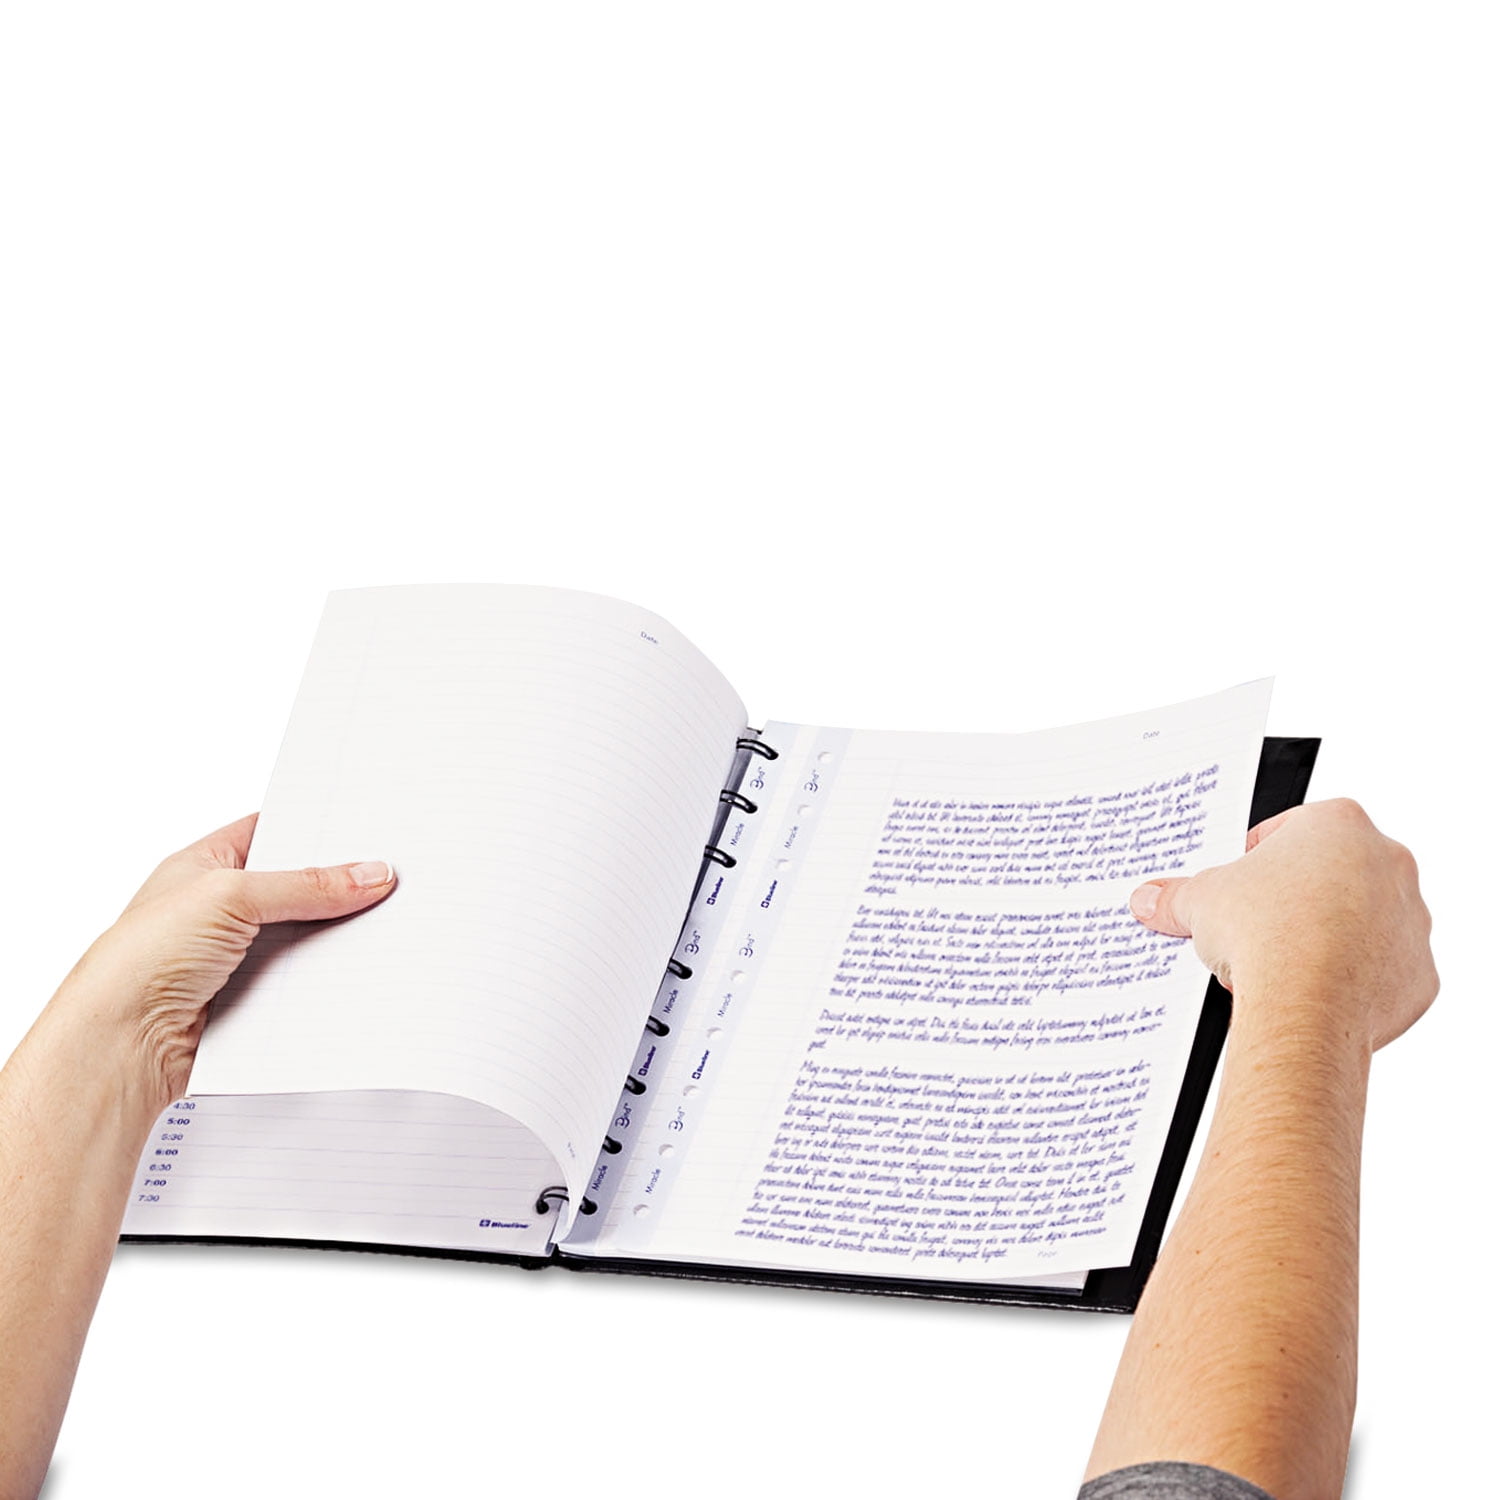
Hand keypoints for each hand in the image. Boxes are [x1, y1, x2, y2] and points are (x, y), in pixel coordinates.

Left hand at [57, 814, 394, 1109]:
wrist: (121, 1045)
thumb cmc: (141, 960)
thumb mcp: (231, 896)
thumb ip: (306, 884)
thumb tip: (368, 874)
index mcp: (205, 865)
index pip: (271, 833)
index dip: (314, 829)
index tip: (365, 830)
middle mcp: (220, 908)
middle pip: (296, 888)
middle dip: (336, 888)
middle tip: (385, 878)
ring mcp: (236, 955)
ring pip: (303, 937)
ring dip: (332, 937)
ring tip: (380, 925)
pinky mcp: (250, 998)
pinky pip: (302, 980)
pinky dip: (324, 977)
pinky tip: (353, 970)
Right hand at [1128, 798, 1436, 1052]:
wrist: (1304, 1005)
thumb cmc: (1264, 933)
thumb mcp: (1201, 901)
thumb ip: (1175, 895)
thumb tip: (1148, 899)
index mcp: (1339, 824)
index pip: (1289, 832)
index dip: (1254, 861)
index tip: (1237, 887)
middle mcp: (1388, 862)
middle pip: (1330, 876)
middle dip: (1294, 901)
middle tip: (1254, 929)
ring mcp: (1411, 918)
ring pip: (1360, 925)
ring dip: (1325, 941)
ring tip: (1279, 966)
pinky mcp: (1418, 973)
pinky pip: (1381, 973)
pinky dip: (1351, 983)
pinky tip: (1313, 994)